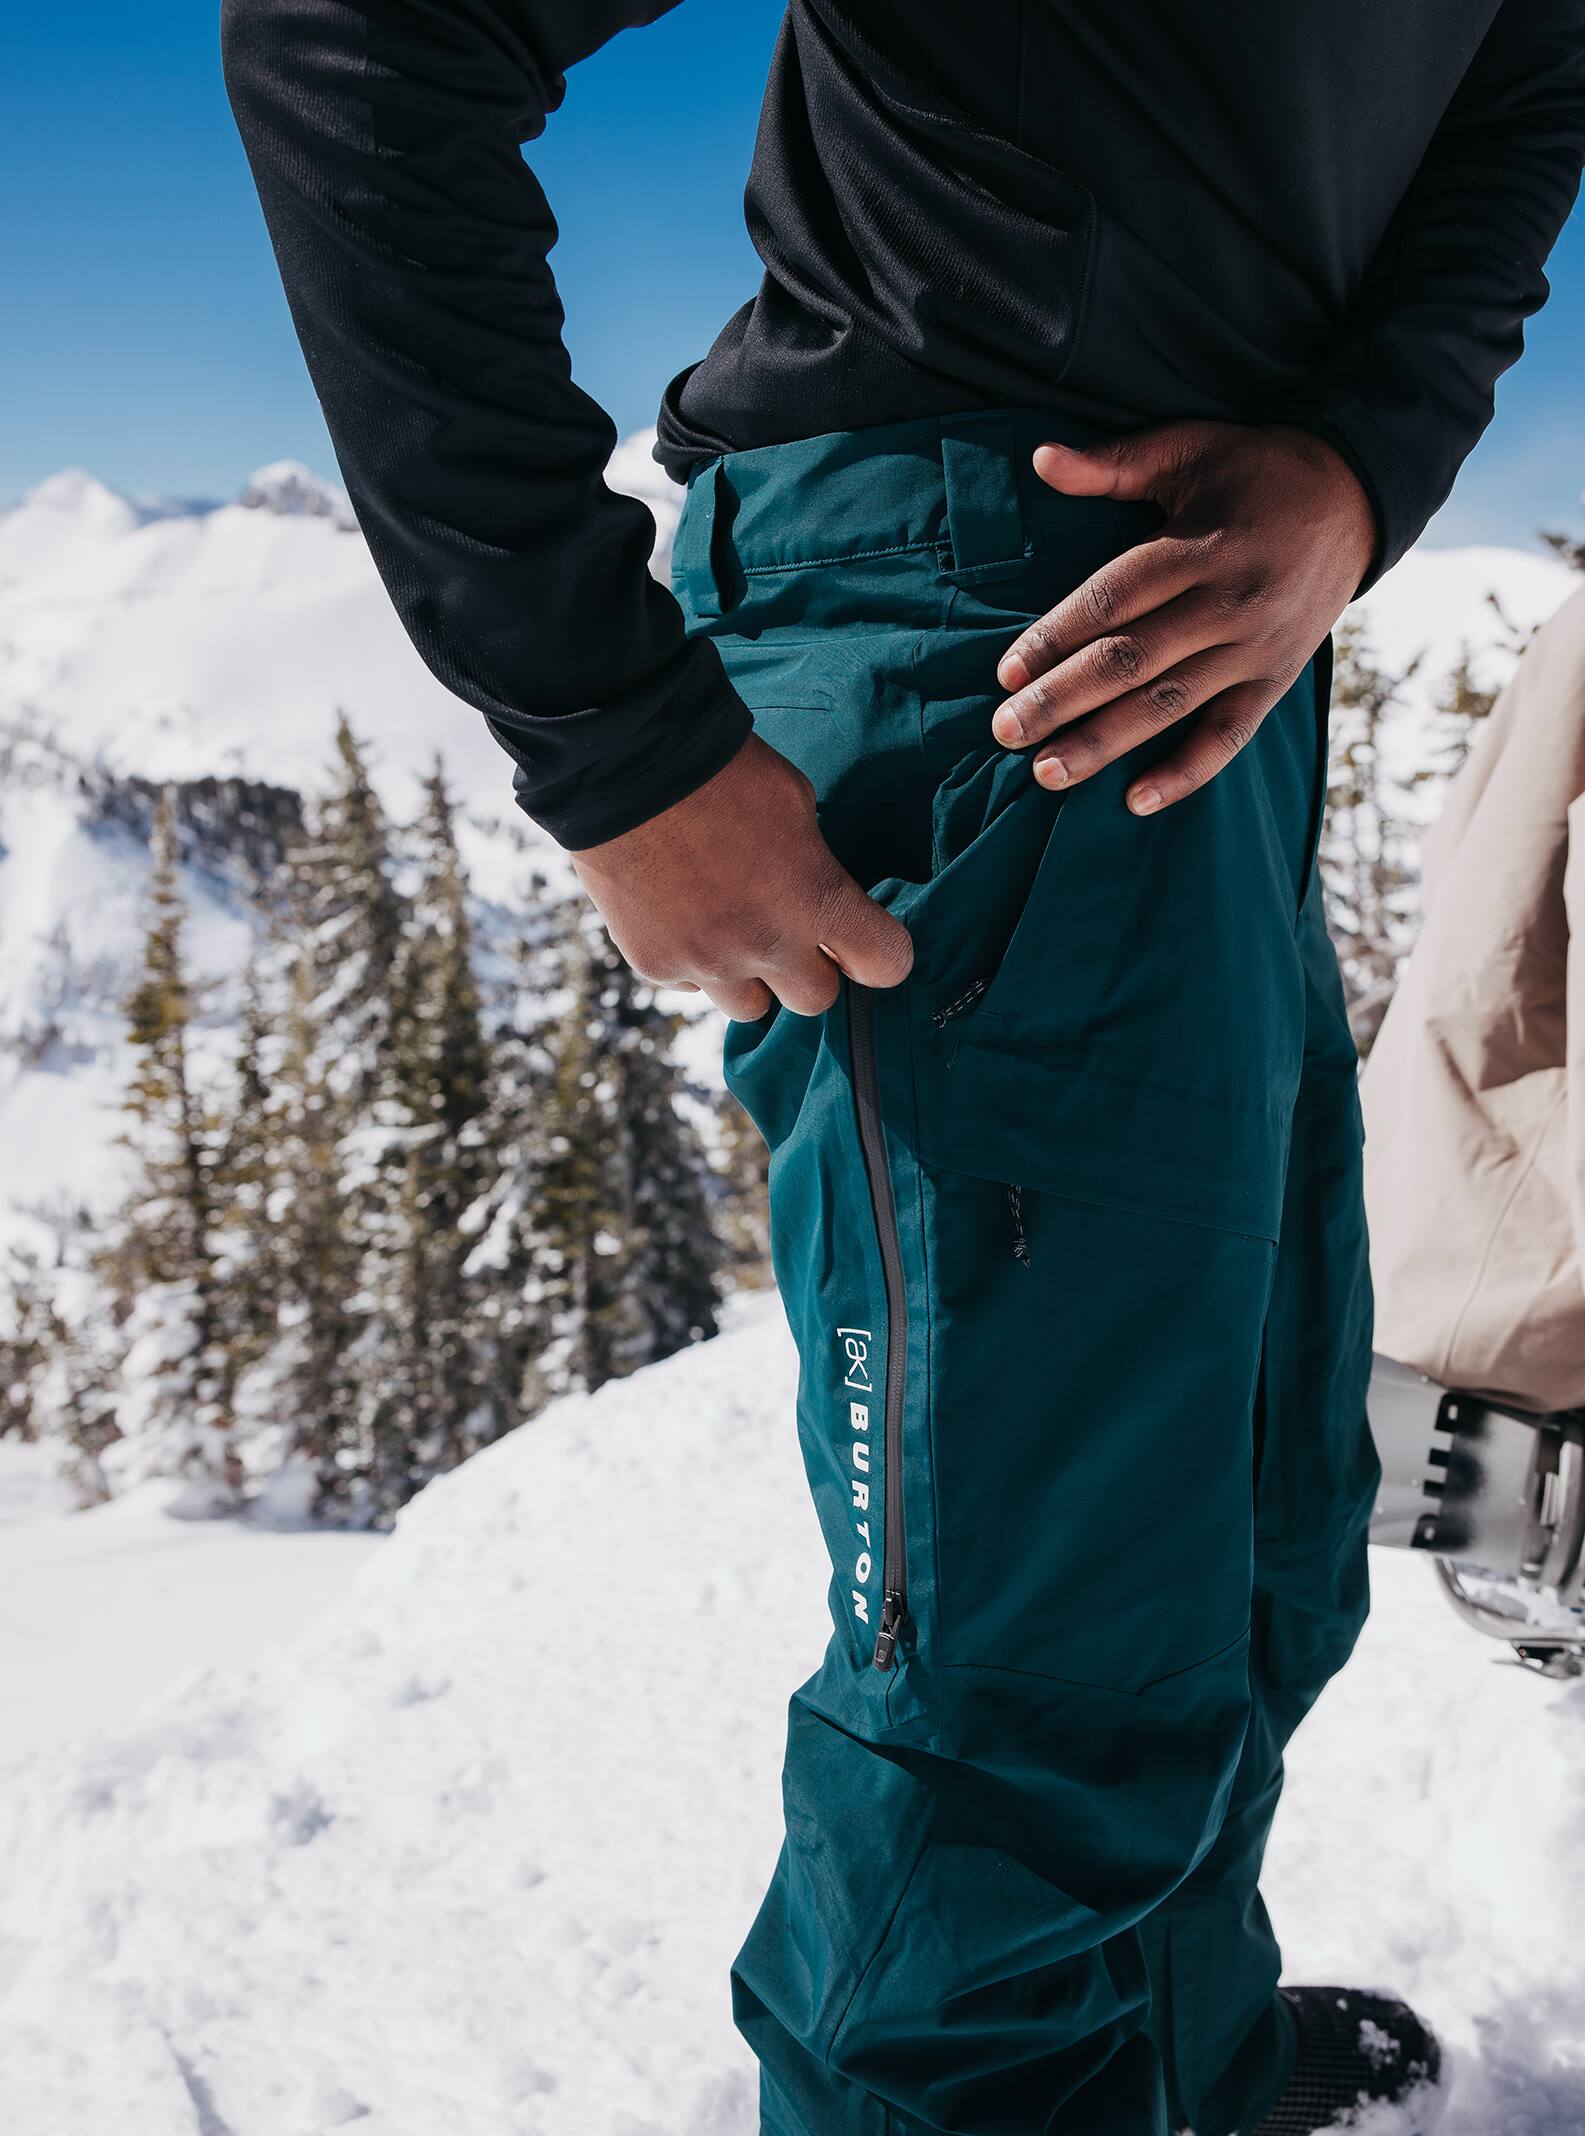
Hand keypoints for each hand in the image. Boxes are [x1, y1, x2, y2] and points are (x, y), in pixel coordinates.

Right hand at [570, 733, 913, 1019]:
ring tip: (730, 930)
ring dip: (750, 978)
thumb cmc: (721, 770)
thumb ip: (814, 865)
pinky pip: (691, 986)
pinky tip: (680, 916)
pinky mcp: (656, 965)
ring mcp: (708, 962)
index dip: (879, 955)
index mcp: (816, 899)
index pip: (885, 963)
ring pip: (750, 1008)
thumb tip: (815, 891)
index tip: (865, 944)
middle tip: (788, 933)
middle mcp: (767, 945)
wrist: (626, 766)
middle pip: (814, 1001)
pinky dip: (693, 962)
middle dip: (808, 970)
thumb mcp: (795, 805)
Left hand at [991, 421, 1378, 813]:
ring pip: (1168, 705)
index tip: (1006, 674)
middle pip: (1130, 661)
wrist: (1358, 497)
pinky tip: (1135, 801)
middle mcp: (1227, 603)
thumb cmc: (1256, 472)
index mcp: (1199, 546)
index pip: (1113, 600)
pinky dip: (1185, 773)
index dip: (1055, 637)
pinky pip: (1228, 736)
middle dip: (1062, 701)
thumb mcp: (1190, 449)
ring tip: (1046, 773)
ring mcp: (1255, 648)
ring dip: (1103, 743)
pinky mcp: (1276, 680)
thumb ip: (1114, 463)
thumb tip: (1040, 459)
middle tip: (1006, 731)